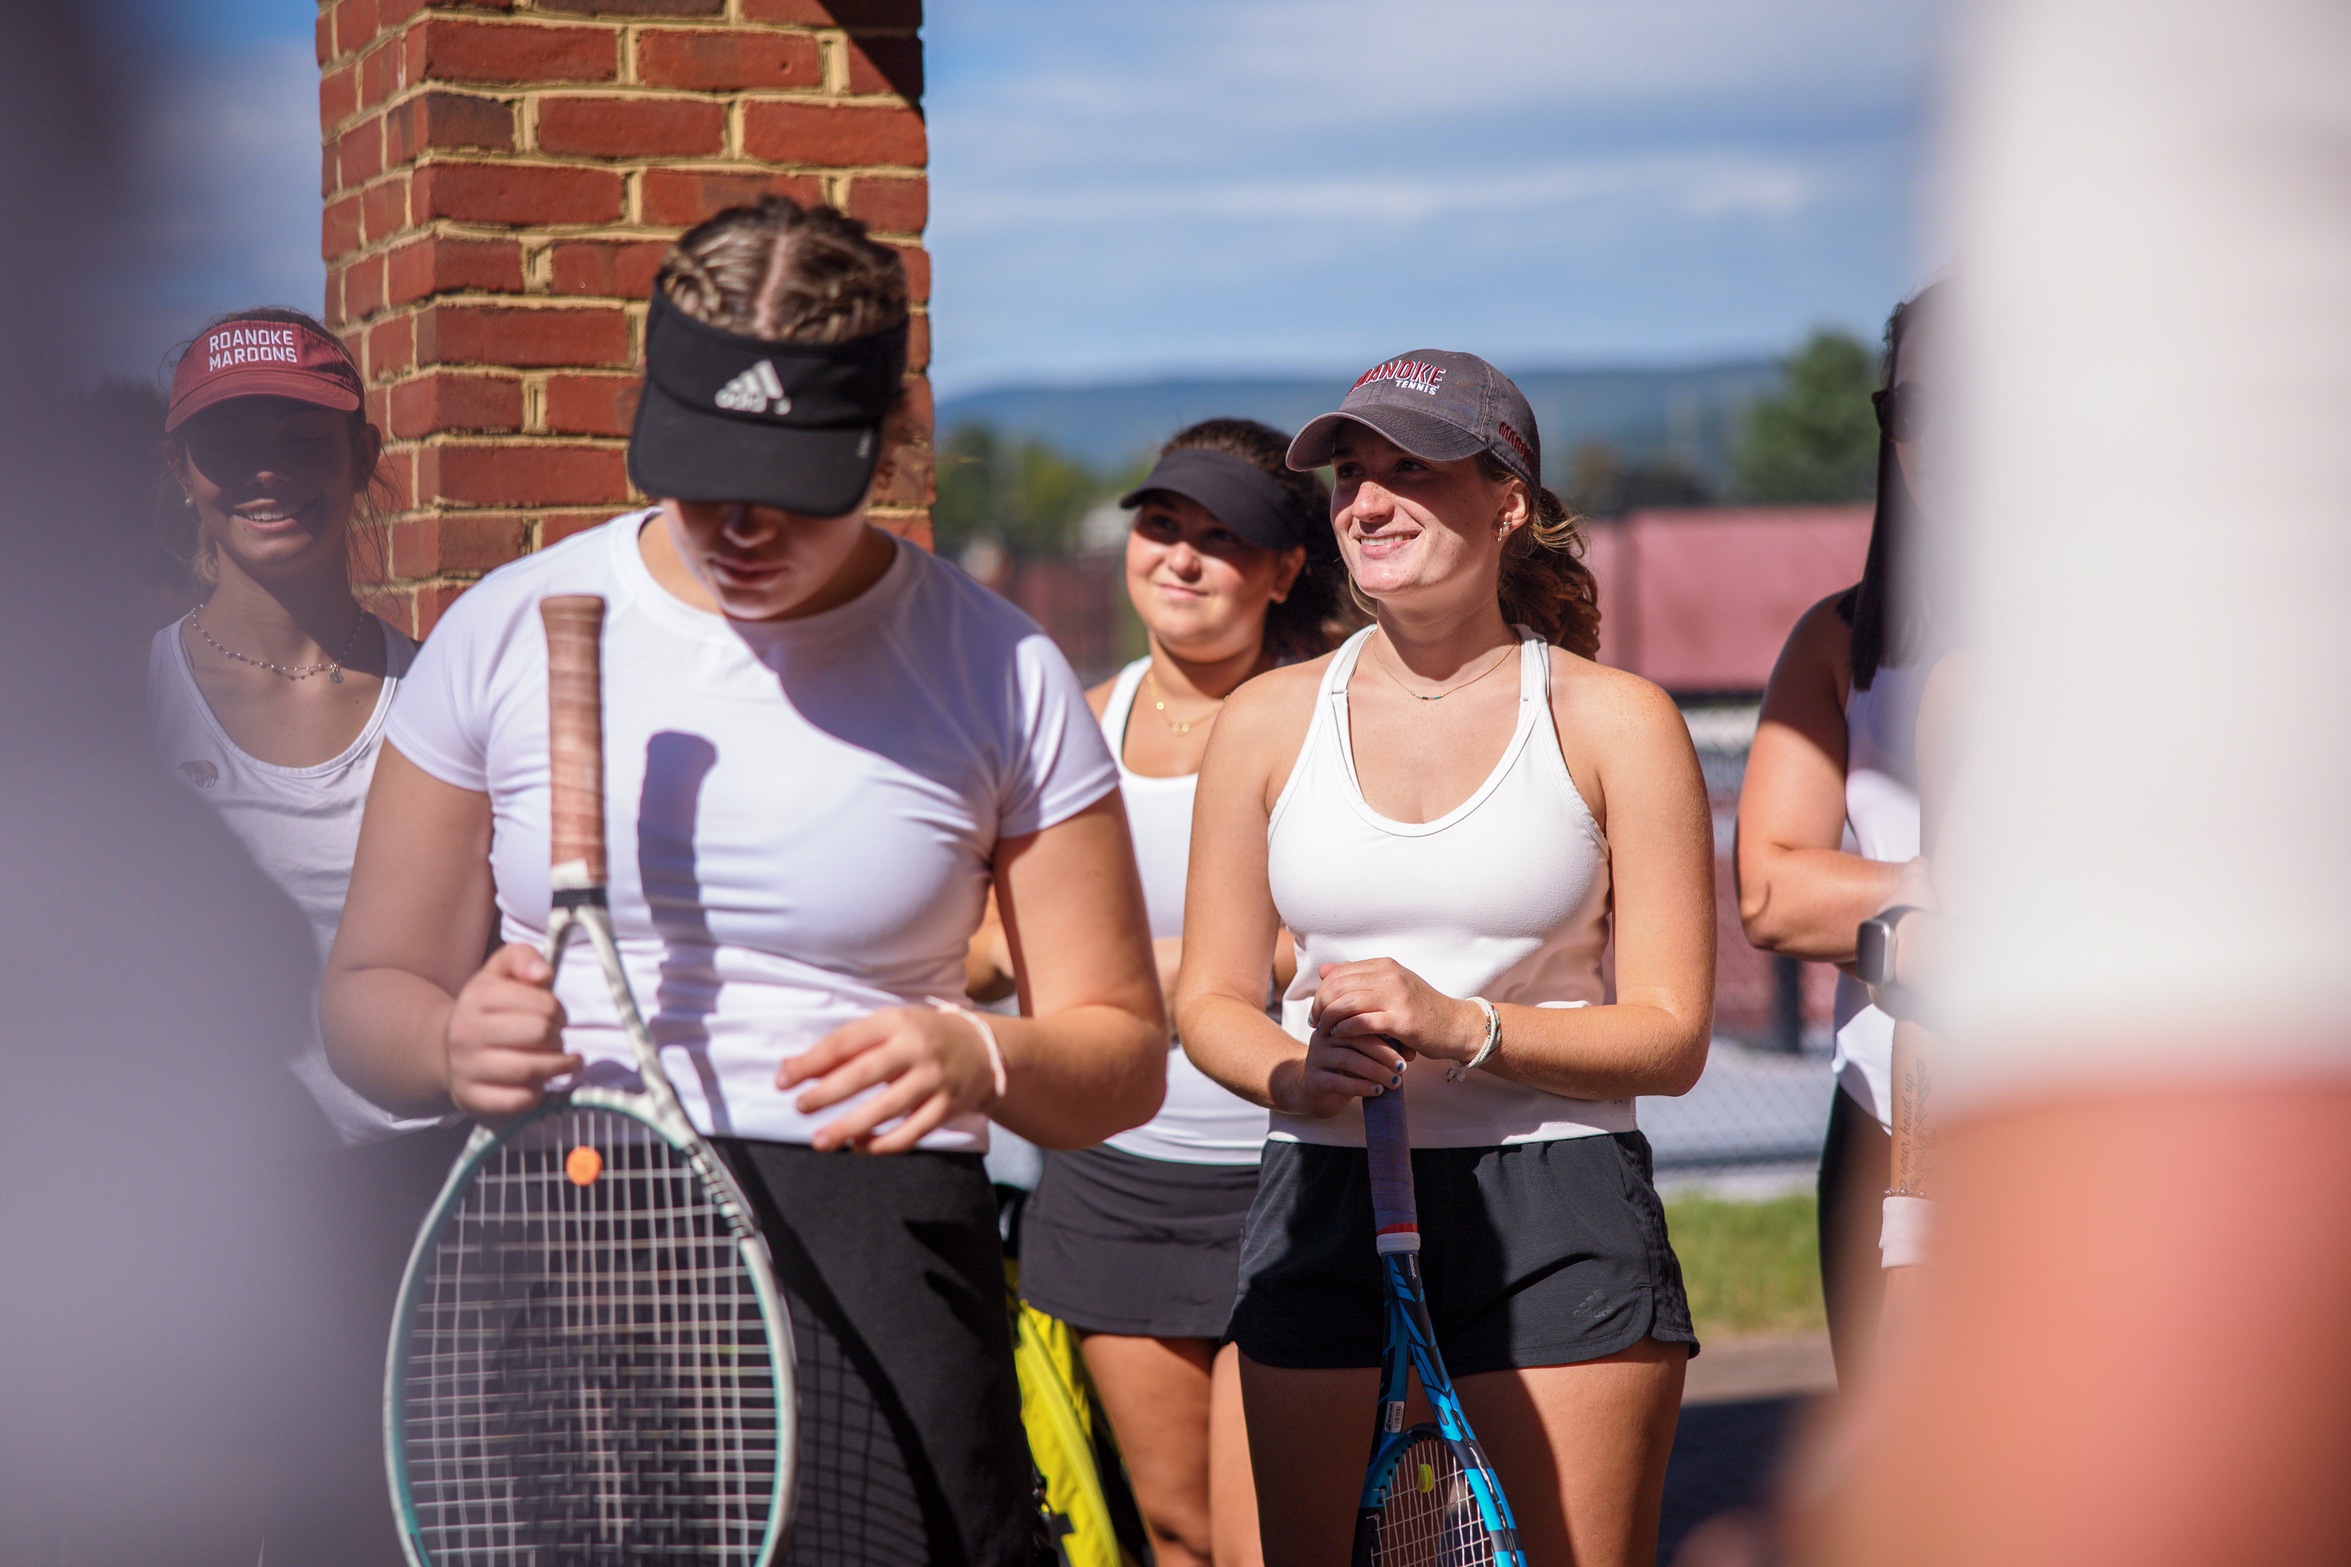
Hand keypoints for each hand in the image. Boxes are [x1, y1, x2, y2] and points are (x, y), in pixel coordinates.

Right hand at [444, 942, 581, 1117]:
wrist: (449, 1048)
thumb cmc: (488, 1008)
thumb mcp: (500, 971)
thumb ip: (524, 958)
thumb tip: (543, 974)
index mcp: (477, 997)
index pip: (543, 1005)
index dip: (559, 1012)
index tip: (557, 1017)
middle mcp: (466, 1033)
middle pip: (540, 1036)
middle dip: (558, 1039)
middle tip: (556, 1040)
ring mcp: (466, 1068)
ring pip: (531, 1071)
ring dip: (556, 1067)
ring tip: (560, 1062)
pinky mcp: (472, 1099)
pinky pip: (518, 1101)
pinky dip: (537, 1094)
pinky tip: (539, 1084)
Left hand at [778, 1005, 999, 1153]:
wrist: (985, 1047)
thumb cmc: (923, 1036)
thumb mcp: (888, 1028)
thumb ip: (844, 1048)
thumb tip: (791, 1067)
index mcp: (895, 1023)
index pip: (846, 1041)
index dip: (812, 1061)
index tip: (783, 1080)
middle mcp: (916, 1049)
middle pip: (865, 1073)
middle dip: (828, 1093)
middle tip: (801, 1108)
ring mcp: (934, 1079)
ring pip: (887, 1108)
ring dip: (851, 1126)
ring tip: (821, 1140)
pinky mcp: (948, 1106)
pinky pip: (912, 1132)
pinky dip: (885, 1143)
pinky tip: (861, 1147)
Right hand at [1289, 1026, 1409, 1119]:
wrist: (1311, 1090)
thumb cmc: (1344, 1070)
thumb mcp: (1362, 1054)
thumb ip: (1381, 1048)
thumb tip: (1412, 1051)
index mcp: (1337, 1023)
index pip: (1362, 1021)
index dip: (1386, 1034)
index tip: (1407, 1050)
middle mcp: (1324, 1036)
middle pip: (1356, 1038)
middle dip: (1383, 1053)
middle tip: (1402, 1067)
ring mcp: (1316, 1057)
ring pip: (1348, 1059)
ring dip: (1375, 1071)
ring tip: (1394, 1081)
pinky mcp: (1313, 1079)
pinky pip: (1338, 1081)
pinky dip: (1361, 1086)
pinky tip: (1377, 1091)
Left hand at [1308, 959, 1483, 1064]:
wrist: (1455, 1026)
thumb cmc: (1421, 1009)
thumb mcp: (1390, 987)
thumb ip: (1358, 978)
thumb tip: (1323, 970)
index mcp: (1385, 965)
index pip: (1339, 972)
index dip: (1322, 991)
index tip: (1317, 1009)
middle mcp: (1390, 976)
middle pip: (1338, 986)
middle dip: (1320, 1005)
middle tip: (1315, 1022)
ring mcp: (1397, 996)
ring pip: (1346, 1002)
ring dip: (1328, 1018)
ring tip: (1324, 1030)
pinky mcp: (1402, 1020)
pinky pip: (1363, 1022)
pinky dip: (1345, 1029)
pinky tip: (1339, 1035)